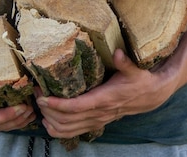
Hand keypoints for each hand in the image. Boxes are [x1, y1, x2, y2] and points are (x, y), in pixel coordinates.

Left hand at [35, 48, 176, 138]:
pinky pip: (73, 133)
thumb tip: (117, 53)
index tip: (42, 97)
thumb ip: (124, 62)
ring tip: (39, 104)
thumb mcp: (135, 70)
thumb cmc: (140, 81)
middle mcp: (98, 113)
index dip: (57, 105)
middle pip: (66, 119)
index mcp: (104, 99)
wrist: (150, 96)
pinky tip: (48, 122)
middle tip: (36, 93)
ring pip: (67, 129)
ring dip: (50, 120)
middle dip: (47, 109)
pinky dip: (58, 130)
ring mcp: (96, 120)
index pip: (76, 107)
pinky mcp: (95, 123)